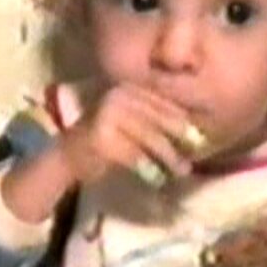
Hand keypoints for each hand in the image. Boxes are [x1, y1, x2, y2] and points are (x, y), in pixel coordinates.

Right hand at [58, 83, 196, 185]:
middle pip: (159, 120)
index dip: (183, 123)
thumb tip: (194, 134)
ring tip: (181, 172)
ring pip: (149, 138)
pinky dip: (148, 168)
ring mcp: (108, 114)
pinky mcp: (101, 137)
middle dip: (179, 142)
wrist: (67, 156)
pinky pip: (134, 154)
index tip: (200, 140)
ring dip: (168, 158)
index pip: (164, 103)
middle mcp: (118, 96)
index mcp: (128, 88)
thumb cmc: (106, 141)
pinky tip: (157, 178)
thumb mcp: (132, 123)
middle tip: (192, 160)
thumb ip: (156, 122)